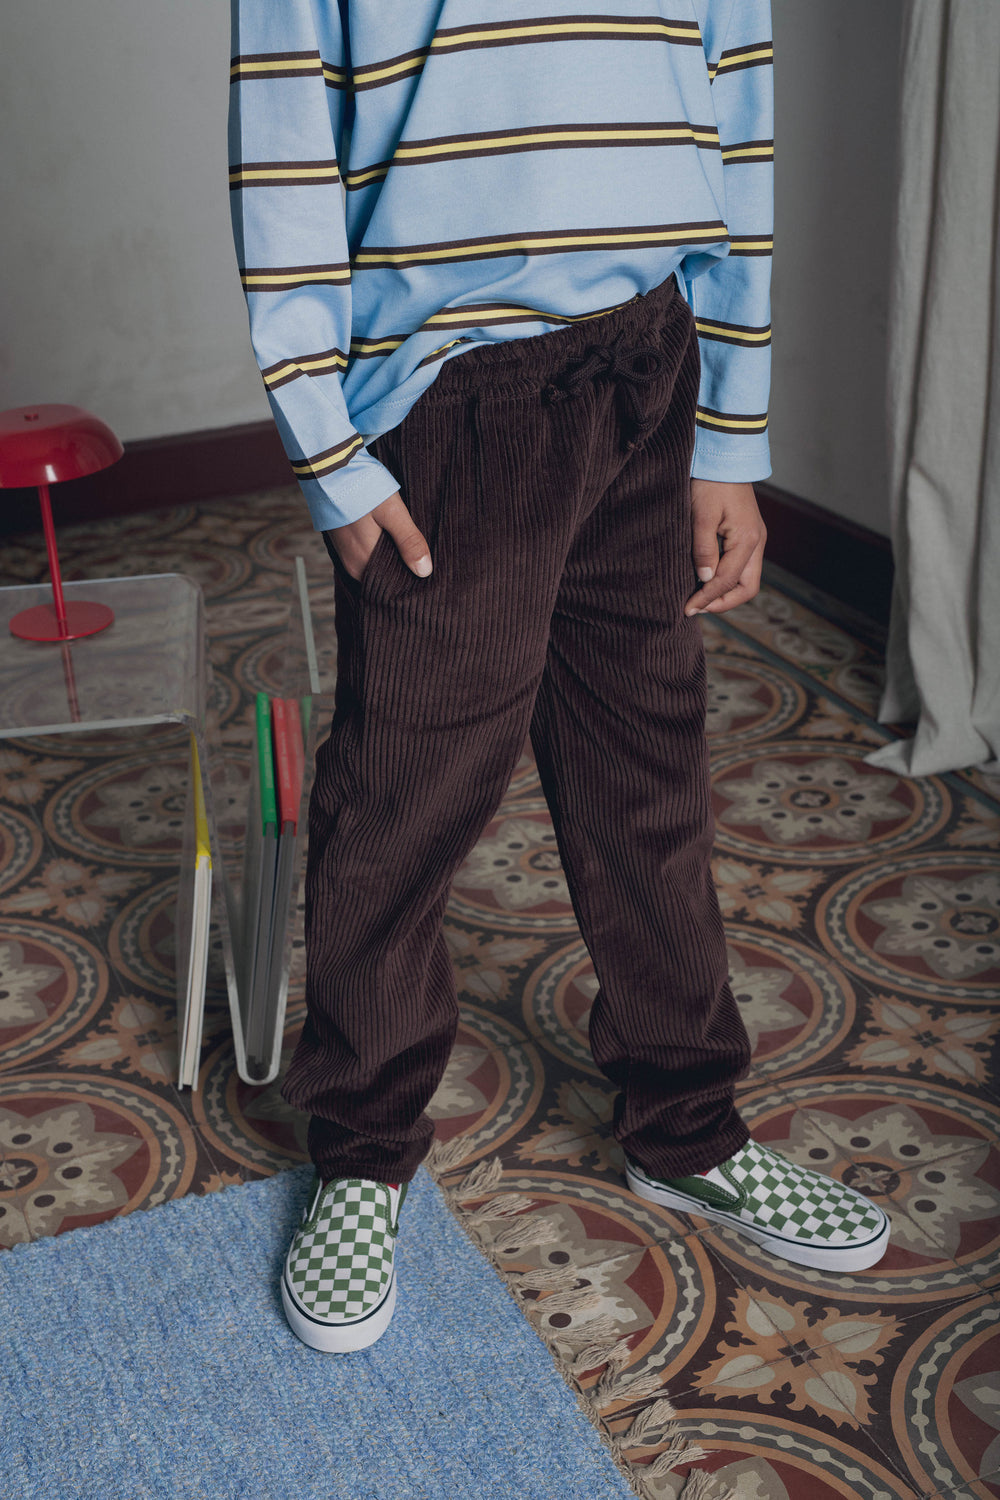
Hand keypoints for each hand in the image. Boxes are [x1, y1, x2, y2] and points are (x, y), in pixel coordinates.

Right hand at [324, 491, 431, 581]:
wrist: (327, 466)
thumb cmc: (359, 486)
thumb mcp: (392, 512)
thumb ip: (408, 541)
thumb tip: (425, 571)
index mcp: (364, 564)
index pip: (393, 585)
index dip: (412, 579)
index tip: (430, 571)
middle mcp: (353, 565)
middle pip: (386, 574)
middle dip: (405, 566)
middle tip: (426, 553)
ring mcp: (347, 553)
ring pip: (378, 563)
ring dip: (394, 554)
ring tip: (411, 542)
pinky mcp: (345, 541)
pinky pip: (368, 552)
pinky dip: (382, 546)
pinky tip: (393, 533)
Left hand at [685, 480, 765, 615]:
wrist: (725, 456)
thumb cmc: (711, 482)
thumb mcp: (701, 515)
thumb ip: (703, 549)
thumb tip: (704, 579)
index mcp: (748, 539)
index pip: (728, 581)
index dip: (707, 598)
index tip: (687, 608)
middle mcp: (757, 542)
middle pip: (748, 588)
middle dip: (723, 602)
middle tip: (696, 607)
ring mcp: (755, 538)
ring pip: (747, 579)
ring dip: (725, 592)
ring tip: (699, 597)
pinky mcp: (748, 534)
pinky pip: (742, 566)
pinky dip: (727, 578)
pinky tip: (707, 578)